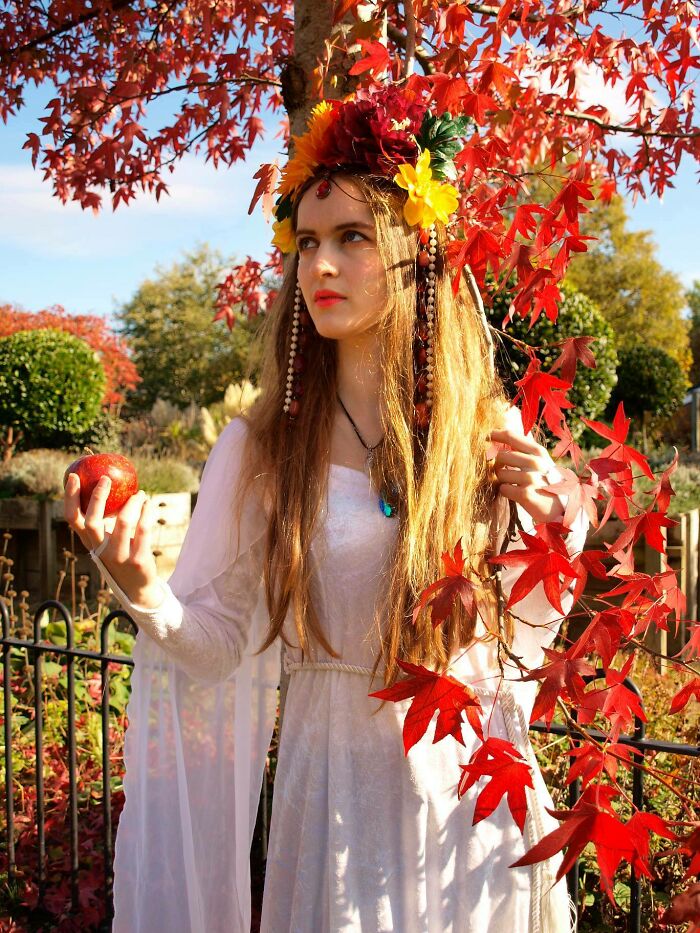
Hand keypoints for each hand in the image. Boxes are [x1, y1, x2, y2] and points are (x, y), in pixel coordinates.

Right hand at [64, 472, 160, 604]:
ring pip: (124, 522)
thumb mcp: (108, 540)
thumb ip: (105, 520)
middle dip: (97, 496)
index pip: (72, 519)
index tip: (73, 476)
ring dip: (133, 502)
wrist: (139, 588)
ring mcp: (119, 556)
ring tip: (140, 493)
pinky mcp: (138, 560)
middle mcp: (100, 550)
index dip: (69, 497)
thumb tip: (105, 483)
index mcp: (90, 543)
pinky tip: (148, 504)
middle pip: (92, 521)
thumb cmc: (123, 556)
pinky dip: (147, 512)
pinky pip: (144, 529)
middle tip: (106, 478)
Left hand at [488, 426, 565, 524]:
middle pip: (501, 455)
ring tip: (513, 484)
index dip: (494, 434)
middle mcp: (535, 462)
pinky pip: (503, 488)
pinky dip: (505, 492)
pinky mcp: (525, 494)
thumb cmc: (547, 482)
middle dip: (498, 464)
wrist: (562, 508)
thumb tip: (501, 435)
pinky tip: (515, 494)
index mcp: (538, 452)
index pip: (510, 436)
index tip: (485, 437)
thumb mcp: (541, 462)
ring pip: (500, 473)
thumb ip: (524, 450)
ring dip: (502, 480)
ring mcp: (530, 478)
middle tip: (504, 471)